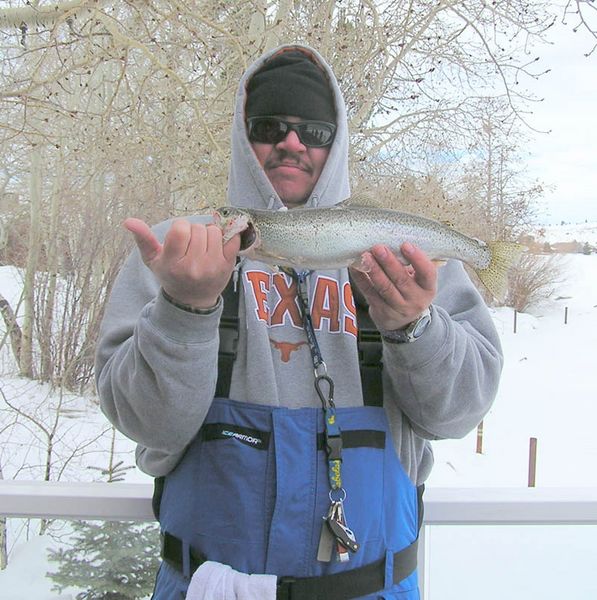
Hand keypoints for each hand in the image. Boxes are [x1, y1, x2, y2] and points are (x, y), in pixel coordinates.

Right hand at [124, 218, 240, 308]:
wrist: (192, 300)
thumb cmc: (172, 276)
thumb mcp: (153, 260)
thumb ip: (142, 239)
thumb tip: (129, 221)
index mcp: (174, 263)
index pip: (180, 229)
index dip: (180, 228)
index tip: (179, 237)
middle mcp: (194, 266)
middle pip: (198, 228)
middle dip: (194, 232)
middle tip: (191, 245)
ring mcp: (213, 266)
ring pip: (214, 231)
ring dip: (209, 234)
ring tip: (203, 246)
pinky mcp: (228, 265)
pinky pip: (233, 239)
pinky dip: (227, 237)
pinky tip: (218, 246)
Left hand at [349, 243, 436, 331]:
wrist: (403, 322)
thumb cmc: (411, 290)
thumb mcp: (420, 281)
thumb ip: (414, 264)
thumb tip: (398, 238)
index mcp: (428, 288)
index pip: (427, 273)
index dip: (417, 259)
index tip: (406, 245)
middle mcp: (415, 300)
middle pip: (401, 280)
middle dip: (389, 262)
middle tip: (378, 248)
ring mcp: (397, 308)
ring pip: (384, 288)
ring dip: (373, 270)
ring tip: (365, 256)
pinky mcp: (380, 311)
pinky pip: (369, 293)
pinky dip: (361, 279)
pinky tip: (355, 266)